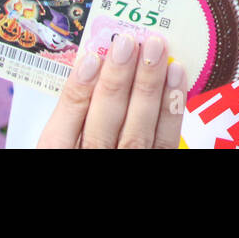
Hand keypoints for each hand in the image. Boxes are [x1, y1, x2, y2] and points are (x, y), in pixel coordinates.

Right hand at [37, 32, 186, 147]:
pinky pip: (166, 139)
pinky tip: (175, 73)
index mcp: (63, 152)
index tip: (92, 58)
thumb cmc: (89, 143)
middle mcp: (97, 159)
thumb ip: (73, 105)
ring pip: (138, 129)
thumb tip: (91, 62)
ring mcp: (129, 160)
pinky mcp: (157, 159)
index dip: (80, 89)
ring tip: (155, 49)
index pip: (68, 123)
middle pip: (105, 124)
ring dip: (148, 84)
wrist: (113, 194)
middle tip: (127, 44)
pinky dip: (171, 106)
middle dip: (117, 80)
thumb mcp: (64, 136)